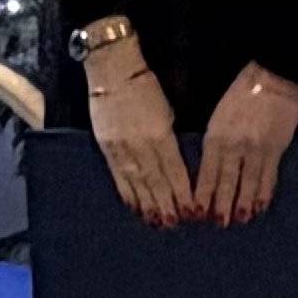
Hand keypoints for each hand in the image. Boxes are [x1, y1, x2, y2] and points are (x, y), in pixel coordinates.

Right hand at [87, 59, 192, 224]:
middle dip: (166, 206)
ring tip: (157, 223)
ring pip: (137, 184)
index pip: (173, 170)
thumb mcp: (166, 110)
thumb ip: (169, 138)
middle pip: (156, 182)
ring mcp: (121, 149)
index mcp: (160, 134)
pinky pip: (118, 177)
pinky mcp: (106, 149)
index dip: (182, 193)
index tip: (190, 211)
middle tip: (175, 225)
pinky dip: (128, 194)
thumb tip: (174, 164)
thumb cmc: (145, 87)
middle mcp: (140, 146)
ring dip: (148, 206)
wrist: (111, 72)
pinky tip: (135, 208)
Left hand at [192, 61, 297, 223]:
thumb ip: (215, 141)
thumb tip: (211, 168)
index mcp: (215, 137)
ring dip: (243, 204)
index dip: (202, 194)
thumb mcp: (218, 116)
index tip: (196, 213)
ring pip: (247, 183)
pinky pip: (268, 177)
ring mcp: (256, 150)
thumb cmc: (241, 94)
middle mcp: (233, 146)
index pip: (206, 172)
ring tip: (239, 220)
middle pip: (226, 182)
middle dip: (221, 205)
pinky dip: (264, 194)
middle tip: (218, 223)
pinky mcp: (276, 150)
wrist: (273, 78)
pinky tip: (260, 206)